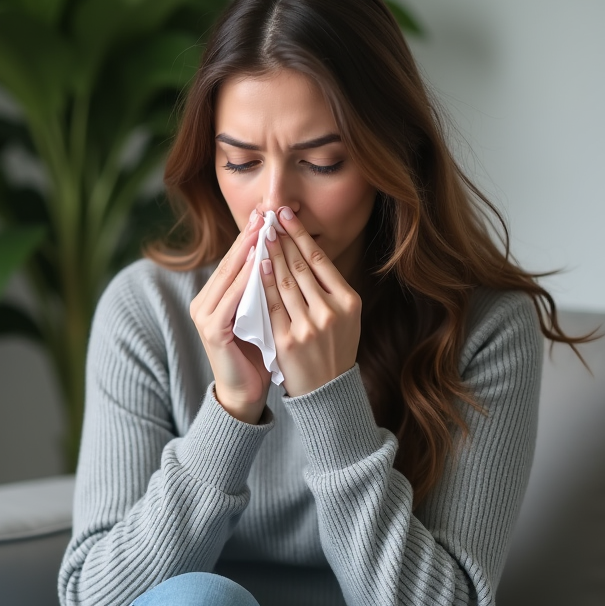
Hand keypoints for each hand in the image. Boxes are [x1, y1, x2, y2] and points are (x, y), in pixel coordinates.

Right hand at [189, 212, 272, 422]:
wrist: (244, 393)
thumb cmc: (257, 354)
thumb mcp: (260, 314)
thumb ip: (262, 289)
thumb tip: (279, 255)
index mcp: (213, 297)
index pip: (234, 261)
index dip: (249, 237)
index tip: (266, 214)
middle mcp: (203, 303)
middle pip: (229, 264)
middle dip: (248, 237)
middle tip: (264, 213)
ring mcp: (204, 317)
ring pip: (229, 278)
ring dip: (247, 253)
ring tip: (263, 231)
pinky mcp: (212, 331)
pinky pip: (232, 300)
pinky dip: (246, 281)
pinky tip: (261, 264)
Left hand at [260, 207, 361, 396]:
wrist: (327, 390)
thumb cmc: (335, 348)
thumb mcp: (346, 317)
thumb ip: (331, 288)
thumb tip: (309, 251)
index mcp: (349, 301)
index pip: (320, 260)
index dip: (300, 234)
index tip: (286, 215)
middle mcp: (331, 311)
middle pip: (300, 266)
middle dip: (282, 238)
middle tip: (269, 217)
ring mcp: (309, 326)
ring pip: (284, 281)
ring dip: (270, 254)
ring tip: (261, 235)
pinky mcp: (288, 340)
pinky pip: (271, 305)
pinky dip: (262, 283)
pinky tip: (255, 266)